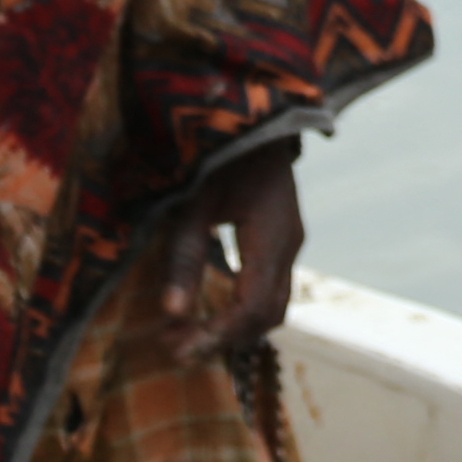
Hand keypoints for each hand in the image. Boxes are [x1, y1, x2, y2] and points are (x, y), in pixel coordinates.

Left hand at [160, 146, 304, 359]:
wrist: (255, 114)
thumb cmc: (220, 149)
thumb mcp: (195, 200)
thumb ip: (184, 254)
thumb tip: (171, 312)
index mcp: (272, 235)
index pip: (252, 306)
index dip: (217, 333)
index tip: (178, 347)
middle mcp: (289, 244)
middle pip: (267, 313)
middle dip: (223, 337)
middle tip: (175, 348)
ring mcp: (290, 241)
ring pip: (273, 305)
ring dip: (233, 327)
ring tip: (187, 335)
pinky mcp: (281, 238)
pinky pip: (269, 287)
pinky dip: (241, 309)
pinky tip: (208, 309)